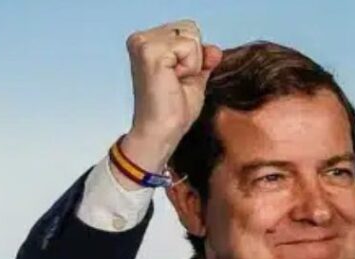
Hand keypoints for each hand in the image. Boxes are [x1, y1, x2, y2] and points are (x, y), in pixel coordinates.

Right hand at [120, 20, 222, 174]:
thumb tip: (214, 49)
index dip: (194, 56)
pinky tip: (174, 81)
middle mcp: (140, 39)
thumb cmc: (172, 110)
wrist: (162, 132)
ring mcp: (143, 43)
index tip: (177, 79)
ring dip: (192, 64)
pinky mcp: (151, 52)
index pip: (187, 30)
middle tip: (177, 82)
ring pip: (191, 38)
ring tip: (175, 82)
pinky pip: (190, 47)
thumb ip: (203, 58)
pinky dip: (190, 67)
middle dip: (193, 58)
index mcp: (146, 43)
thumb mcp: (194, 77)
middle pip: (190, 29)